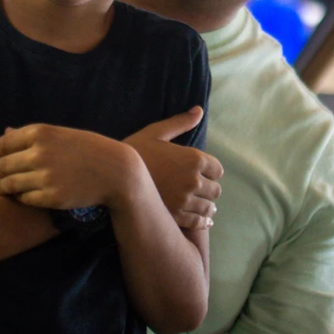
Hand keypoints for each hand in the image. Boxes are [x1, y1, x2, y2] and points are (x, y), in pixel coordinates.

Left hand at [0, 125, 146, 211]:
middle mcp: (39, 153)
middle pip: (3, 165)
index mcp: (40, 132)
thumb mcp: (61, 134)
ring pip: (9, 184)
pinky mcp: (51, 197)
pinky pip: (25, 199)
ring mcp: (45, 176)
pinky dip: (18, 197)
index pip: (3, 144)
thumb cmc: (88, 149)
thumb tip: (5, 132)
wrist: (115, 170)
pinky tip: (17, 195)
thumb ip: (32, 135)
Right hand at [124, 107, 222, 229]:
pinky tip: (204, 222)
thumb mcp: (157, 132)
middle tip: (203, 191)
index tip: (205, 174)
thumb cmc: (135, 150)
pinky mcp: (175, 216)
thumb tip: (199, 110)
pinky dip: (203, 222)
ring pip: (208, 208)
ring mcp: (185, 200)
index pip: (217, 170)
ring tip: (205, 207)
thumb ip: (180, 123)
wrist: (116, 175)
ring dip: (208, 207)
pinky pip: (197, 222)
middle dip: (210, 190)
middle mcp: (194, 180)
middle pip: (215, 190)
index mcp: (194, 158)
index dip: (212, 171)